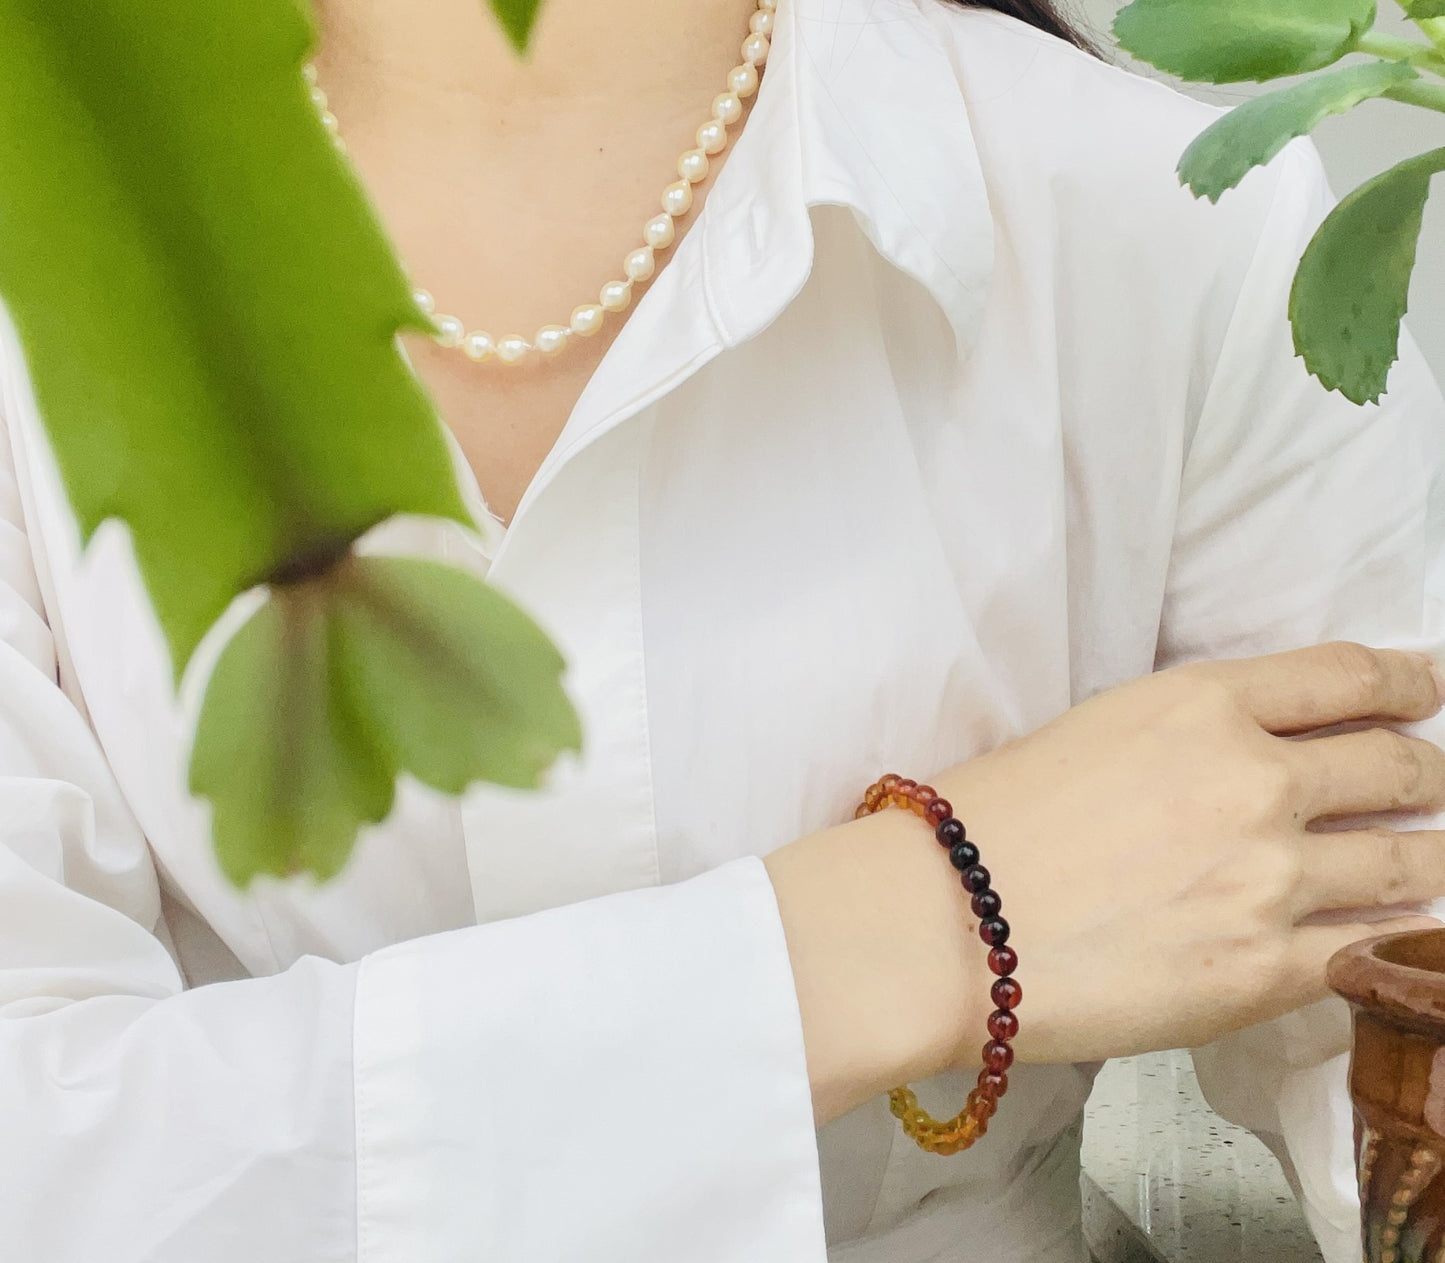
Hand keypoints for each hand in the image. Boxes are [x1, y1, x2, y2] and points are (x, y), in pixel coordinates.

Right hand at [934, 642, 1444, 1064]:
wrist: (941, 922)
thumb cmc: (988, 820)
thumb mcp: (1096, 731)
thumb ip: (1192, 736)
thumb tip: (1259, 762)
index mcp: (1201, 704)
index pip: (1348, 675)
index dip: (1408, 679)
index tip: (1427, 688)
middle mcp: (1255, 779)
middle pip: (1400, 765)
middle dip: (1425, 773)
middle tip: (1426, 784)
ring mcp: (1271, 877)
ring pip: (1415, 861)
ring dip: (1430, 856)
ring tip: (1429, 861)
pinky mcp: (1267, 970)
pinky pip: (1376, 949)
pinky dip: (1398, 937)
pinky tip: (1394, 932)